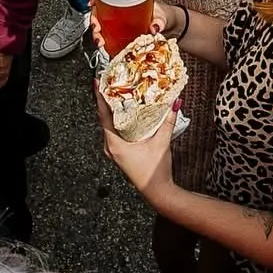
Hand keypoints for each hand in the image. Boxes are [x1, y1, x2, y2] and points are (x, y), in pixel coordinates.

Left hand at [95, 83, 176, 202]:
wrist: (157, 192)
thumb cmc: (155, 171)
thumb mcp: (161, 142)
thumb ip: (168, 121)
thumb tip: (174, 103)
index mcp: (114, 144)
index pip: (103, 115)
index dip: (100, 97)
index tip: (97, 81)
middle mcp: (110, 147)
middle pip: (104, 118)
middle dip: (107, 99)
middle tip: (110, 80)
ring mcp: (114, 151)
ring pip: (109, 125)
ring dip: (112, 109)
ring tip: (117, 92)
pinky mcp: (119, 153)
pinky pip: (114, 131)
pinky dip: (117, 119)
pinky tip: (124, 112)